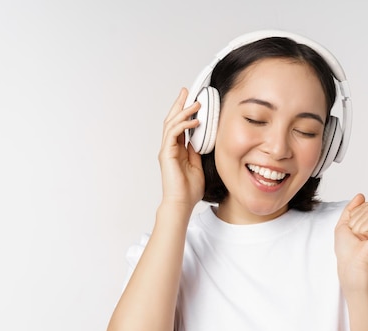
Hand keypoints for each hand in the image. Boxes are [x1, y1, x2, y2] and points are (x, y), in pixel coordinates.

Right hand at [158, 88, 204, 207]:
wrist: (181, 203)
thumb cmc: (189, 190)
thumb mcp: (198, 165)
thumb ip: (197, 152)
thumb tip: (201, 139)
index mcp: (177, 150)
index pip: (179, 126)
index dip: (184, 112)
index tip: (192, 101)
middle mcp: (169, 148)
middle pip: (172, 120)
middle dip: (179, 105)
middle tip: (187, 91)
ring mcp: (167, 150)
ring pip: (172, 124)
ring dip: (183, 111)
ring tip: (195, 103)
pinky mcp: (167, 153)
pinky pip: (174, 134)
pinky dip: (183, 125)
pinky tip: (195, 121)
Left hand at [334, 194, 367, 293]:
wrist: (352, 267)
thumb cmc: (347, 252)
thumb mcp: (344, 225)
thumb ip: (351, 209)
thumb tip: (361, 195)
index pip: (361, 207)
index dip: (351, 219)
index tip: (353, 235)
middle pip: (365, 207)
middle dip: (354, 222)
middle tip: (357, 238)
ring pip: (367, 211)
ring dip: (358, 226)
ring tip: (361, 241)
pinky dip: (364, 229)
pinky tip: (367, 240)